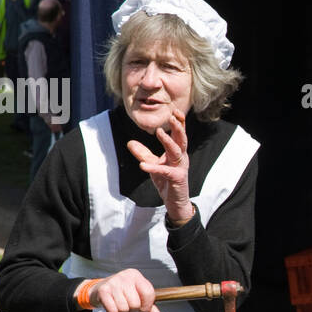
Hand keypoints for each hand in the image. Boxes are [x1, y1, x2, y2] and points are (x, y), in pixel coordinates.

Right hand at [88, 267, 162, 311]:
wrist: (99, 290)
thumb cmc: (121, 293)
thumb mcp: (137, 296)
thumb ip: (149, 307)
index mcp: (136, 275)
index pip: (148, 293)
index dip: (147, 306)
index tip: (142, 309)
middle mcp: (125, 277)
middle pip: (135, 304)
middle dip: (132, 311)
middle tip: (127, 307)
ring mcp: (113, 283)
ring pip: (124, 309)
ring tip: (119, 306)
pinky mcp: (103, 291)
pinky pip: (113, 311)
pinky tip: (112, 311)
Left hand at [127, 107, 193, 225]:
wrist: (175, 201)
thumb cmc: (166, 181)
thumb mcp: (153, 165)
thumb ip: (143, 153)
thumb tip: (130, 142)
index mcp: (178, 152)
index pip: (180, 134)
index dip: (179, 123)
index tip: (175, 110)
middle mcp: (182, 158)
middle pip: (182, 139)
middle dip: (178, 127)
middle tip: (172, 115)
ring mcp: (181, 168)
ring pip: (177, 151)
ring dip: (168, 141)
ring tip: (159, 132)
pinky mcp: (177, 178)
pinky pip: (165, 171)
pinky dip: (154, 167)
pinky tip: (142, 165)